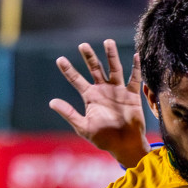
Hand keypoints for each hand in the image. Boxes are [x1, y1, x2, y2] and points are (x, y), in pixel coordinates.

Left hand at [50, 40, 148, 168]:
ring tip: (108, 42)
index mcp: (90, 96)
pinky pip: (134, 79)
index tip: (59, 59)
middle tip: (82, 45)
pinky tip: (136, 56)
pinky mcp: (131, 95)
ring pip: (114, 69)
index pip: (76, 80)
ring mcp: (117, 91)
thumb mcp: (83, 127)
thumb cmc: (103, 138)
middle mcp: (103, 90)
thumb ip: (69, 114)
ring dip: (111, 55)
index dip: (68, 70)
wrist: (124, 145)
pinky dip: (135, 68)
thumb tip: (52, 102)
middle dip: (89, 57)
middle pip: (95, 69)